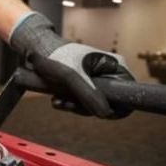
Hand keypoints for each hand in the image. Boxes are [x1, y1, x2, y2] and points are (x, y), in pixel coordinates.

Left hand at [9, 12, 133, 117]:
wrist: (36, 52)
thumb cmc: (55, 56)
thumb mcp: (71, 75)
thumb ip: (88, 93)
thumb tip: (105, 113)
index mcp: (113, 65)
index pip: (129, 92)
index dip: (118, 107)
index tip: (101, 113)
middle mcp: (108, 73)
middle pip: (109, 103)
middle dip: (87, 107)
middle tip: (68, 104)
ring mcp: (97, 81)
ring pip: (94, 105)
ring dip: (75, 106)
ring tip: (58, 101)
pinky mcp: (84, 87)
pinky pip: (83, 103)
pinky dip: (70, 104)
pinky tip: (57, 100)